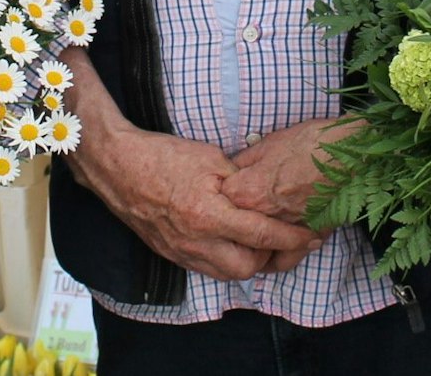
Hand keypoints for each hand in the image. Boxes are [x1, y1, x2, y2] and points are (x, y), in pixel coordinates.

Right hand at [74, 125, 321, 281]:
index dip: (292, 237)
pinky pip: (207, 268)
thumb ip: (242, 181)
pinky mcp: (171, 254)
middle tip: (279, 235)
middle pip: (248, 267)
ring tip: (256, 240)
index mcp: (209, 215)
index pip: (263, 235)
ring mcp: (181, 251)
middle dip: (269, 255)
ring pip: (227, 274)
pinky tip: (229, 241)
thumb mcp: (211, 158)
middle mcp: (196, 241)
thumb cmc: (164, 156)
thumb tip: (267, 194)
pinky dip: (224, 260)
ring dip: (247, 261)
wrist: (118, 166)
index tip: (312, 234)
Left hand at [222, 118, 358, 272]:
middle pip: (237, 234)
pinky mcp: (307, 238)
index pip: (221, 204)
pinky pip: (287, 258)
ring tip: (255, 243)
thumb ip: (245, 162)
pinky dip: (281, 258)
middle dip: (235, 229)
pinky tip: (278, 251)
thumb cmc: (310, 143)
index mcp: (246, 191)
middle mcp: (261, 217)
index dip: (223, 199)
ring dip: (255, 250)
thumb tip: (231, 170)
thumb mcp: (269, 144)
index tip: (227, 196)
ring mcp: (285, 231)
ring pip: (259, 252)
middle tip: (236, 222)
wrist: (349, 152)